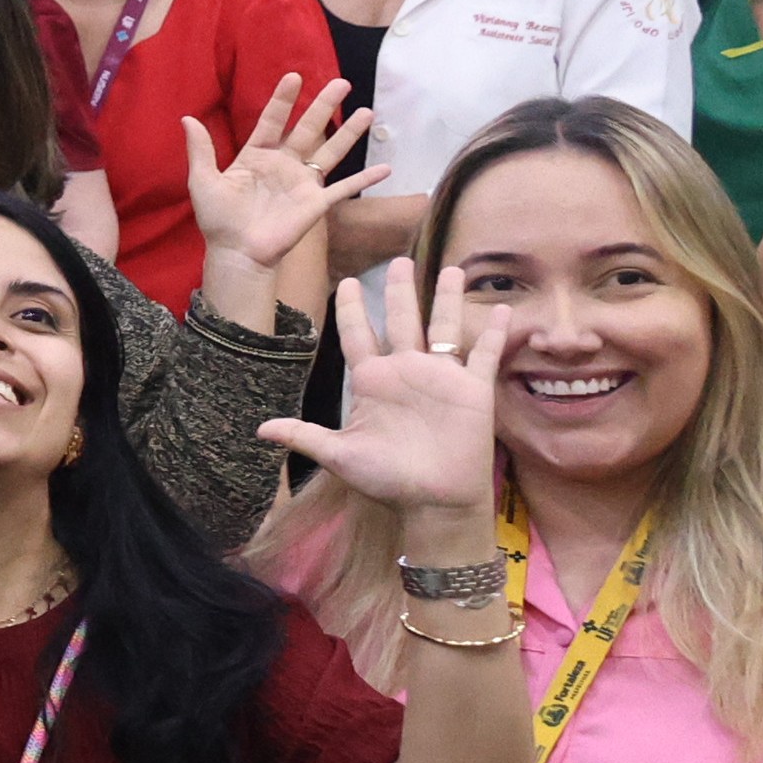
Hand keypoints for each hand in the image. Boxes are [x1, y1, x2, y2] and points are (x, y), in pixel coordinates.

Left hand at [182, 77, 368, 278]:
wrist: (236, 253)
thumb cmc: (218, 219)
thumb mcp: (203, 181)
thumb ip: (201, 150)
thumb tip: (187, 119)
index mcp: (257, 156)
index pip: (272, 122)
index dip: (283, 100)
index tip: (294, 76)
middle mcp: (284, 165)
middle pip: (308, 129)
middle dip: (324, 106)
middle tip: (342, 82)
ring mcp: (302, 183)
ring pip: (330, 152)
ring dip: (349, 133)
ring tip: (368, 112)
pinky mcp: (316, 203)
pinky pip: (344, 188)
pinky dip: (364, 179)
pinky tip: (385, 167)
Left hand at [254, 259, 510, 505]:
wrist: (433, 502)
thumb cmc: (387, 480)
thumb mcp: (341, 456)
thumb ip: (305, 436)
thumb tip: (259, 429)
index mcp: (372, 381)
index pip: (357, 335)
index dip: (350, 309)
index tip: (345, 281)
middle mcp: (405, 371)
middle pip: (400, 320)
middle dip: (399, 290)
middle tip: (399, 260)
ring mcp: (441, 378)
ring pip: (444, 328)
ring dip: (449, 299)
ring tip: (452, 269)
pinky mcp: (473, 390)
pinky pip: (485, 355)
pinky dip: (495, 334)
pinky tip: (504, 311)